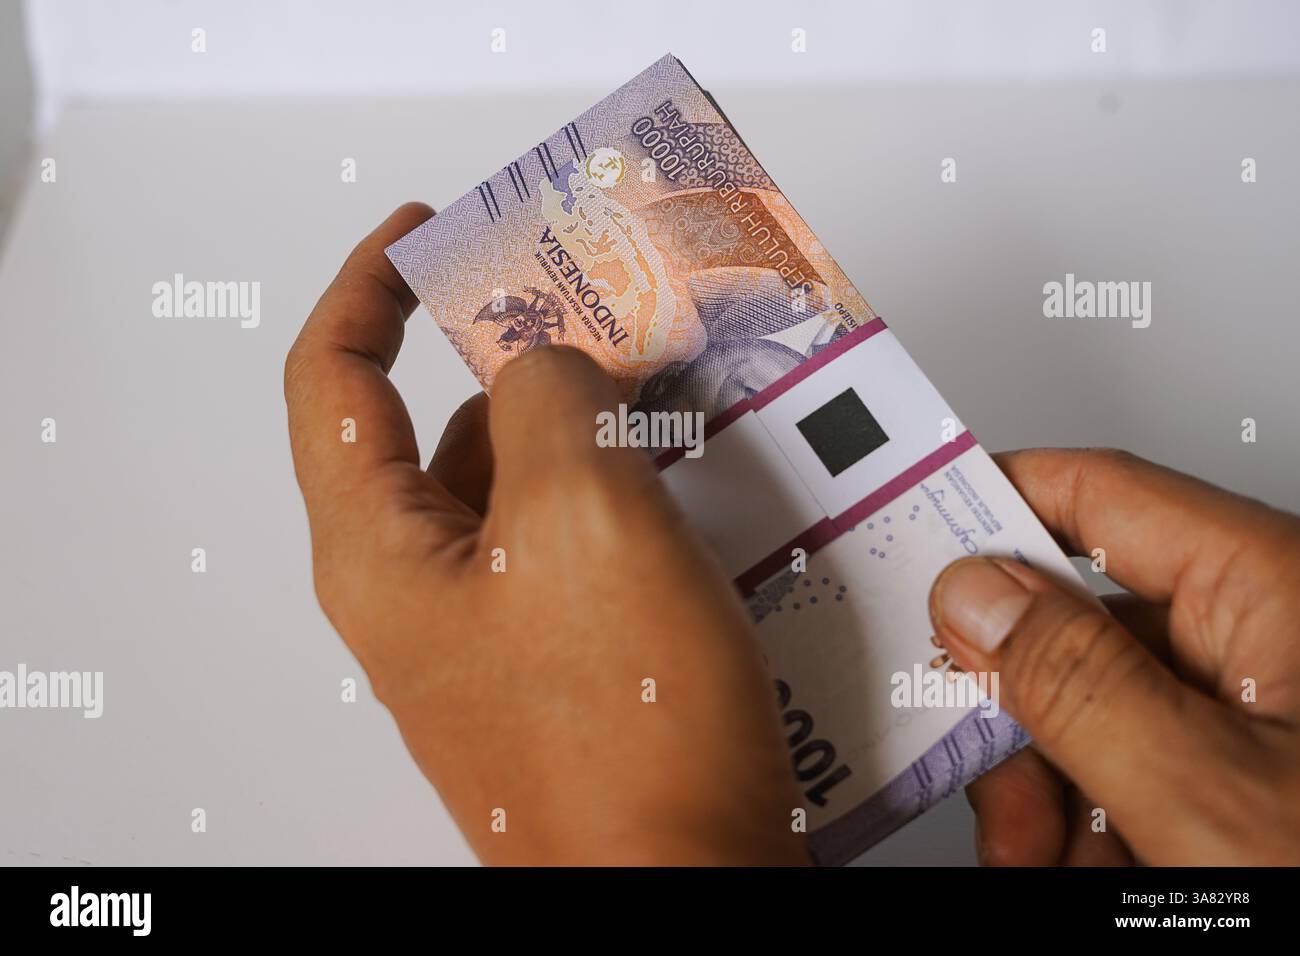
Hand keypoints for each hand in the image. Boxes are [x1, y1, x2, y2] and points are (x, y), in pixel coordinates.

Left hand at [283, 204, 806, 864]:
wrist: (681, 883)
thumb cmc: (621, 731)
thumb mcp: (581, 518)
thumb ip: (550, 400)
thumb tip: (555, 368)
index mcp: (382, 553)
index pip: (333, 382)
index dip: (368, 288)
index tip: (426, 231)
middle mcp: (423, 592)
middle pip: (443, 429)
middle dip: (515, 354)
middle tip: (596, 304)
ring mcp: (495, 630)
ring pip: (523, 486)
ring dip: (588, 426)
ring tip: (671, 385)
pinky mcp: (562, 660)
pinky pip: (578, 543)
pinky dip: (623, 490)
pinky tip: (698, 478)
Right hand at [928, 449, 1299, 864]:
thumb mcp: (1206, 792)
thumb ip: (1076, 680)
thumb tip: (975, 595)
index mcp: (1273, 592)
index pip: (1098, 496)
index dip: (995, 500)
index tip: (907, 526)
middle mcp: (1258, 639)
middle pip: (1076, 623)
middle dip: (1012, 706)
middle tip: (974, 760)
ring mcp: (1247, 715)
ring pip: (1085, 712)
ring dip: (1040, 788)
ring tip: (1045, 854)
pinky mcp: (1236, 777)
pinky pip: (1121, 771)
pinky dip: (1083, 827)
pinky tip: (1089, 867)